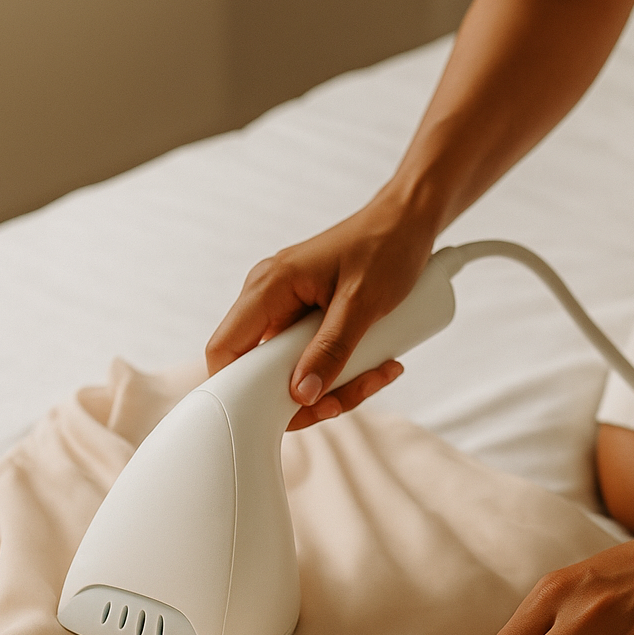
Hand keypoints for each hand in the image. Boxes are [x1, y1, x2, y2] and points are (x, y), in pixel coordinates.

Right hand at [206, 193, 434, 429]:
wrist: (408, 221)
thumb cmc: (386, 246)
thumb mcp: (362, 303)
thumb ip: (331, 349)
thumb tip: (302, 395)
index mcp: (268, 286)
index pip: (225, 348)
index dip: (238, 390)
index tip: (284, 413)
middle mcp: (268, 298)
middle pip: (259, 371)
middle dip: (305, 396)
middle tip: (346, 400)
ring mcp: (286, 309)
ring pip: (292, 371)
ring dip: (334, 386)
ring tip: (379, 373)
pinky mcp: (306, 319)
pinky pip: (312, 359)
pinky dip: (342, 372)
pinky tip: (379, 364)